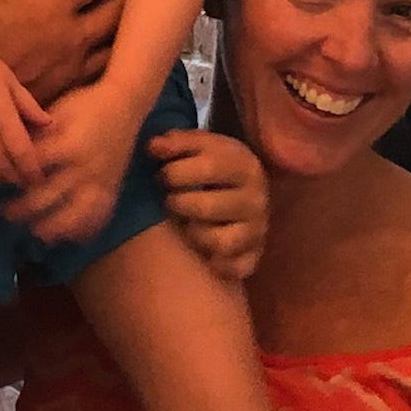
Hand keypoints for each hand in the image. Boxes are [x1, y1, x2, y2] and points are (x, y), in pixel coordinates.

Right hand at [0, 0, 134, 104]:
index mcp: (51, 9)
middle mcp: (72, 39)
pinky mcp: (69, 94)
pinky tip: (127, 55)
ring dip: (136, 25)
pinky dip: (122, 57)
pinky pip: (106, 71)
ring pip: (121, 45)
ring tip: (152, 10)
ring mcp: (74, 70)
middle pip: (122, 10)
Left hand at [1, 84, 136, 244]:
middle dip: (22, 208)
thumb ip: (35, 133)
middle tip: (5, 212)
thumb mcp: (56, 111)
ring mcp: (99, 182)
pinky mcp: (112, 189)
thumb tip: (9, 153)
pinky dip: (83, 230)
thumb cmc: (85, 105)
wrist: (125, 105)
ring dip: (52, 227)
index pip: (33, 168)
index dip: (14, 177)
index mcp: (67, 145)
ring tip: (35, 231)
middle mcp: (83, 168)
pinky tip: (68, 237)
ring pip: (74, 216)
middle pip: (47, 196)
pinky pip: (98, 217)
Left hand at [147, 128, 267, 281]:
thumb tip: (153, 147)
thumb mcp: (198, 146)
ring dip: (191, 233)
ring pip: (218, 242)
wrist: (240, 190)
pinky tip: (199, 250)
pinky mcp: (254, 257)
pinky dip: (212, 262)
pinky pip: (231, 268)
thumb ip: (175, 142)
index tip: (160, 174)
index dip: (175, 171)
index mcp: (245, 165)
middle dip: (177, 203)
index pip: (209, 167)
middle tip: (168, 200)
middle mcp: (257, 200)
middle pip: (207, 207)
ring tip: (183, 223)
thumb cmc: (210, 165)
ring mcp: (257, 231)